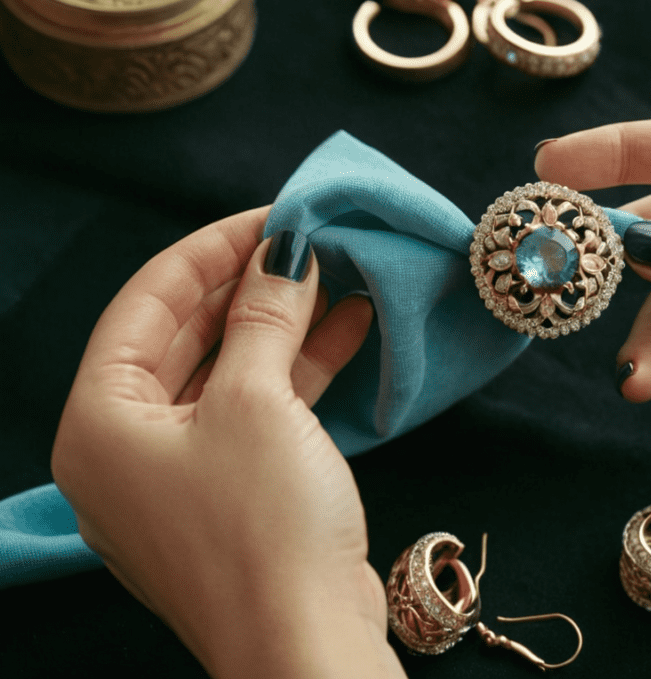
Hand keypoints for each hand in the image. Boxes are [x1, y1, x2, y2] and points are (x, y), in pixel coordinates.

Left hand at [51, 207, 406, 678]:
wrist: (304, 642)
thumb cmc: (262, 525)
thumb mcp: (257, 402)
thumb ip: (264, 317)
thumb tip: (282, 251)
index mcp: (101, 420)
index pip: (148, 302)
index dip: (211, 249)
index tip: (272, 214)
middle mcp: (128, 446)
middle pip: (186, 335)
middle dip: (250, 284)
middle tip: (308, 241)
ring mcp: (182, 473)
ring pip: (229, 371)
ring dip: (283, 323)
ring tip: (338, 275)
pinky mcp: (233, 493)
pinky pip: (257, 410)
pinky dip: (299, 369)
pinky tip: (349, 328)